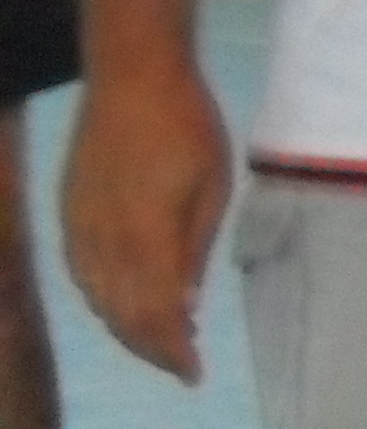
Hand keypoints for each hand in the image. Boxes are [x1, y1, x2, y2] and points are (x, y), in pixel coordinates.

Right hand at [63, 48, 234, 384]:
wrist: (131, 77)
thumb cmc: (187, 123)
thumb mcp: (213, 184)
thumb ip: (196, 248)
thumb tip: (186, 304)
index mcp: (146, 238)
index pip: (157, 317)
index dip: (174, 353)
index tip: (195, 373)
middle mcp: (105, 244)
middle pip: (124, 319)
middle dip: (154, 348)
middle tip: (183, 360)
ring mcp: (80, 230)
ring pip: (99, 302)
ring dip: (129, 327)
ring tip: (165, 336)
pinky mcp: (69, 215)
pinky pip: (83, 277)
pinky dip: (106, 300)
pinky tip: (128, 300)